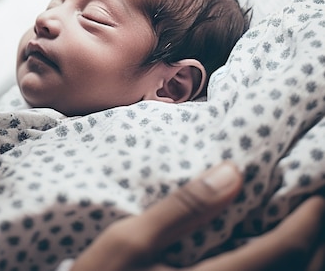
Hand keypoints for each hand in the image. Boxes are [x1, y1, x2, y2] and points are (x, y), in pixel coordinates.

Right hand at [70, 161, 324, 270]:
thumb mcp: (127, 241)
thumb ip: (181, 210)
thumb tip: (232, 173)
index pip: (280, 253)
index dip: (307, 224)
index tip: (316, 195)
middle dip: (312, 242)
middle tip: (314, 209)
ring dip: (300, 260)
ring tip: (301, 231)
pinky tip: (264, 256)